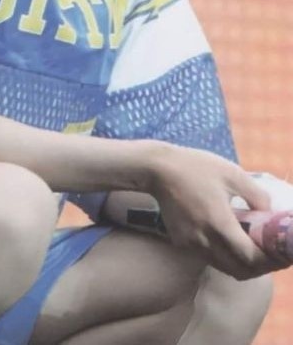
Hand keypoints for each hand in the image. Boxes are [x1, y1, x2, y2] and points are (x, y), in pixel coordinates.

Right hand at [148, 144, 288, 279]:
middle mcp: (204, 240)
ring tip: (251, 250)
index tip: (281, 255)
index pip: (250, 258)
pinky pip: (208, 257)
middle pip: (239, 271)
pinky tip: (226, 240)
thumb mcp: (232, 173)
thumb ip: (256, 195)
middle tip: (269, 256)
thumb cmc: (196, 167)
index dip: (270, 261)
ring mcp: (190, 243)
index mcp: (219, 224)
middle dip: (259, 268)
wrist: (157, 168)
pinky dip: (222, 256)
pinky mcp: (180, 241)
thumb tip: (268, 213)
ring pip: (223, 267)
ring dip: (240, 264)